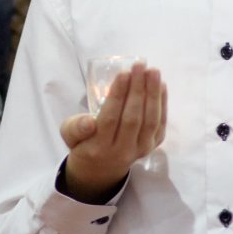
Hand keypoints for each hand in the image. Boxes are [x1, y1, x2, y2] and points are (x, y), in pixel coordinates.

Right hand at [59, 62, 165, 201]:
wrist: (102, 167)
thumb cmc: (84, 143)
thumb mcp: (70, 136)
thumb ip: (76, 128)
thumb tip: (89, 122)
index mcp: (98, 148)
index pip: (110, 119)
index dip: (118, 96)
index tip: (124, 73)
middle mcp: (122, 151)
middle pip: (133, 119)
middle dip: (138, 90)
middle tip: (139, 66)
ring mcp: (140, 150)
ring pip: (150, 121)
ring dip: (153, 94)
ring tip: (153, 71)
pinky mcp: (153, 146)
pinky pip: (160, 124)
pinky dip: (163, 103)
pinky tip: (161, 85)